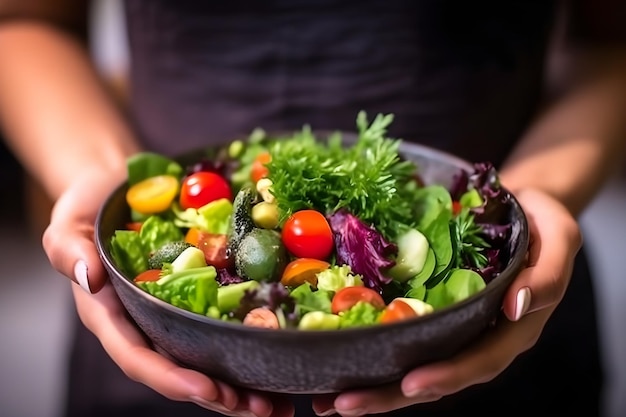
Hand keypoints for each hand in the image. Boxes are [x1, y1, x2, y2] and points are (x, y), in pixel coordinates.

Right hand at [42, 171, 293, 416]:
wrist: (116, 191)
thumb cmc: (90, 206)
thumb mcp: (70, 221)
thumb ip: (69, 249)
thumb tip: (88, 276)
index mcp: (111, 316)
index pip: (138, 357)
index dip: (171, 377)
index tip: (206, 389)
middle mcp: (144, 324)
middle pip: (179, 371)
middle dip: (218, 395)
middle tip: (258, 409)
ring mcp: (172, 316)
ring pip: (206, 361)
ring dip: (241, 387)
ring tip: (278, 405)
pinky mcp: (197, 300)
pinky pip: (222, 329)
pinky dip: (251, 349)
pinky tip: (281, 364)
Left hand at [311, 188, 582, 415]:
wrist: (521, 209)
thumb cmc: (542, 222)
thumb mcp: (558, 237)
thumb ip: (546, 275)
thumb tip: (517, 307)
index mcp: (511, 328)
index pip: (479, 361)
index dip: (446, 376)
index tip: (410, 384)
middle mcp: (478, 336)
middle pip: (435, 377)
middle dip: (389, 395)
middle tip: (343, 404)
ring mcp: (452, 328)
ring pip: (412, 366)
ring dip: (371, 385)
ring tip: (328, 399)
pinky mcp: (430, 313)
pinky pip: (400, 338)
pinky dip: (369, 352)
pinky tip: (336, 360)